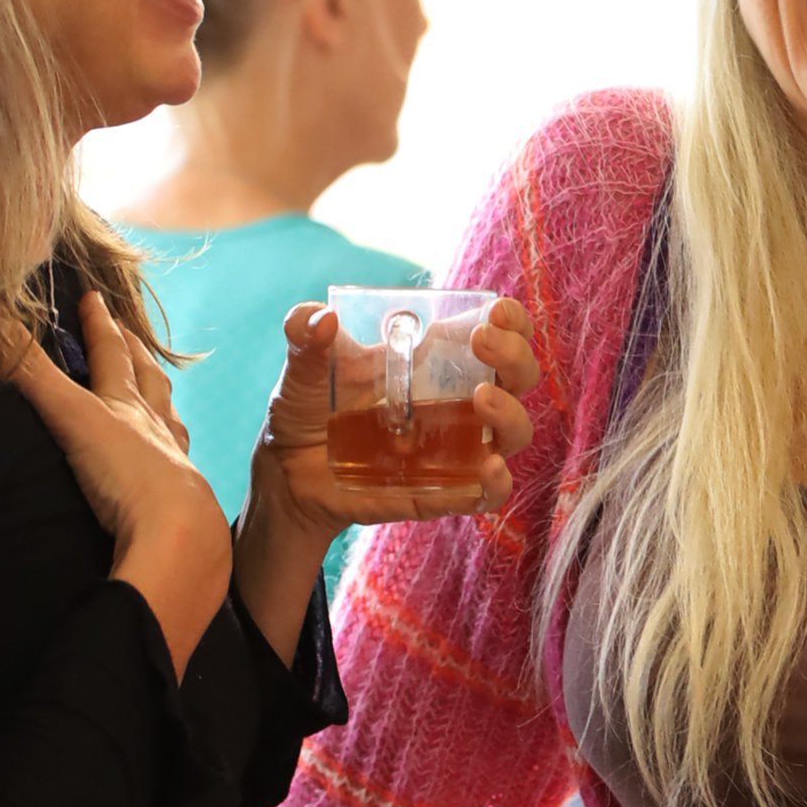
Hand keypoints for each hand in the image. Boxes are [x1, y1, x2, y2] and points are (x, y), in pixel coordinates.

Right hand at [14, 292, 229, 672]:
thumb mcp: (73, 417)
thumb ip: (31, 374)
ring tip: (161, 396)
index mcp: (129, 407)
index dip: (100, 325)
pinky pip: (181, 472)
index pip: (112, 356)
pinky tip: (176, 468)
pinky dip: (176, 460)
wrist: (182, 539)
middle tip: (133, 336)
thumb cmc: (127, 474)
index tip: (95, 299)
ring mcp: (176, 469)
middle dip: (138, 356)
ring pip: (172, 424)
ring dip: (163, 405)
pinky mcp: (185, 508)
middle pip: (151, 383)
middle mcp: (158, 432)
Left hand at [247, 298, 540, 538]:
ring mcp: (455, 449)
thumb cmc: (307, 410)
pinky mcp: (444, 491)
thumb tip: (321, 319)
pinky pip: (487, 493)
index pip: (498, 334)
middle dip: (515, 356)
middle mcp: (458, 402)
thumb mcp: (302, 365)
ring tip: (481, 400)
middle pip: (518, 377)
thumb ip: (304, 333)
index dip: (511, 322)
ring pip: (515, 432)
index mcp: (436, 361)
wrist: (288, 474)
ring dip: (510, 413)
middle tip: (483, 342)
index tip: (497, 313)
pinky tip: (487, 467)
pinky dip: (496, 483)